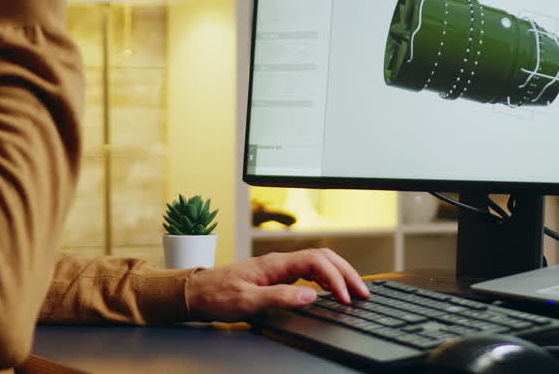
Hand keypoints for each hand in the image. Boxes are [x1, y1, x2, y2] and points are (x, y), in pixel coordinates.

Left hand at [183, 248, 369, 321]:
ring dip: (339, 273)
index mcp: (275, 263)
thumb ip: (279, 297)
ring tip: (354, 290)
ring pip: (319, 261)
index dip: (335, 279)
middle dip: (347, 272)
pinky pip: (310, 270)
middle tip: (363, 292)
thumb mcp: (246, 301)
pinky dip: (327, 277)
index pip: (317, 262)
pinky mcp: (276, 275)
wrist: (194, 292)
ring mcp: (279, 266)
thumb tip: (310, 296)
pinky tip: (330, 289)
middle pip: (324, 257)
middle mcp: (280, 261)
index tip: (345, 298)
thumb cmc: (215, 295)